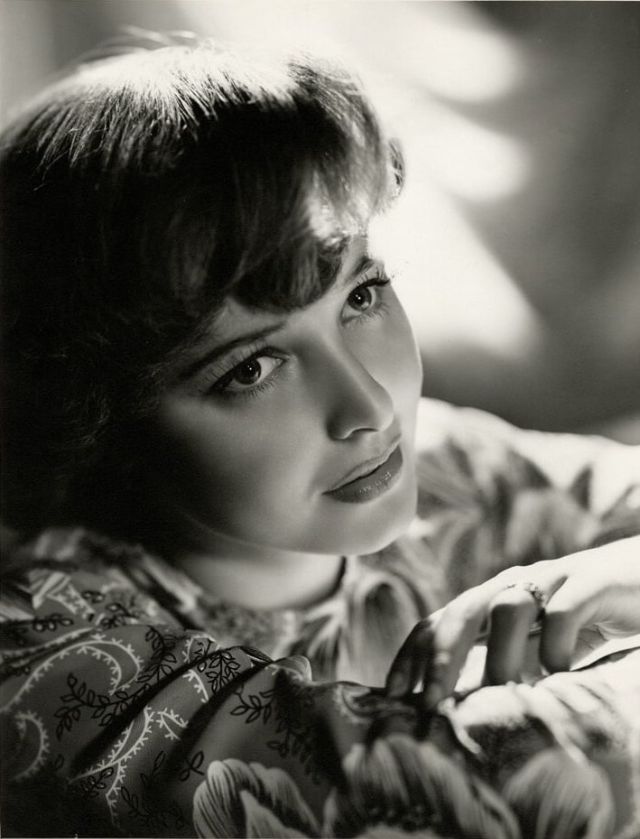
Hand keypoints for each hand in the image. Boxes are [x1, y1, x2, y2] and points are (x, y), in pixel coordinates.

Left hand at [385, 535, 639, 705]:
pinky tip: (559, 673)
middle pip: (464, 611)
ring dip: (500, 652)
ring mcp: (553, 579)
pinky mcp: (593, 581)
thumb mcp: (535, 643)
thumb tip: (460, 708)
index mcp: (493, 600)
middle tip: (430, 700)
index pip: (440, 621)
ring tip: (501, 691)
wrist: (639, 577)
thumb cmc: (583, 617)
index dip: (413, 654)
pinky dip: (557, 641)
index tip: (393, 694)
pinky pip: (566, 608)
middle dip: (441, 656)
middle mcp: (514, 584)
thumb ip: (502, 663)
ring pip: (508, 606)